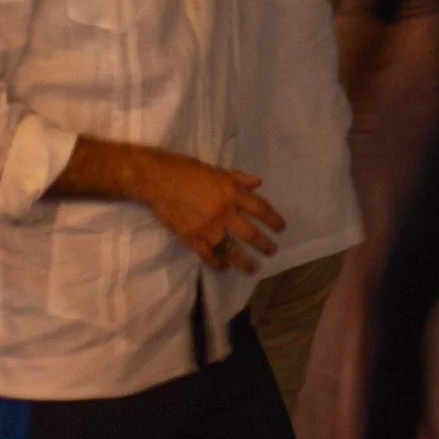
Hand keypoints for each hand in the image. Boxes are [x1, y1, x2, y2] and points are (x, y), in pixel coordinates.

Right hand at [136, 152, 284, 272]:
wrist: (158, 180)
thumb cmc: (187, 170)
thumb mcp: (217, 170)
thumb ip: (239, 179)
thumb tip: (258, 183)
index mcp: (231, 192)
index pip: (260, 208)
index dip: (273, 220)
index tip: (281, 228)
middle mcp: (223, 211)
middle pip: (250, 233)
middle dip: (264, 245)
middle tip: (272, 251)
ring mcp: (207, 227)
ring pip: (231, 250)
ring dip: (244, 261)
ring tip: (254, 268)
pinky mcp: (191, 237)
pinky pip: (209, 255)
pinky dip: (218, 263)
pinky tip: (224, 267)